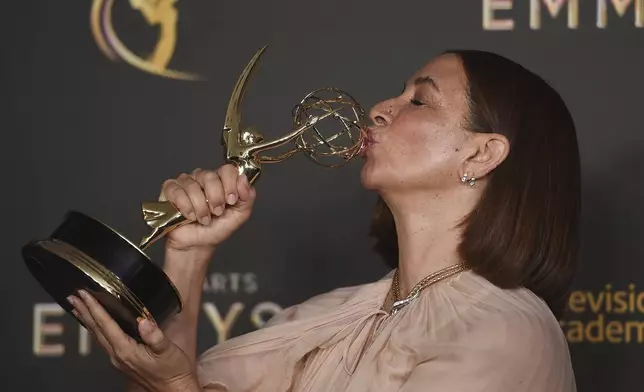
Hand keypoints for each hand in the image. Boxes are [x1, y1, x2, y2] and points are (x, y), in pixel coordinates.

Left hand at [68, 290, 199, 391]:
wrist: (173, 390)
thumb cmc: (173, 370)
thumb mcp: (168, 350)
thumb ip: (155, 336)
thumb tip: (143, 320)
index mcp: (126, 350)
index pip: (106, 325)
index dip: (94, 308)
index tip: (85, 294)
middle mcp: (118, 355)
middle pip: (96, 330)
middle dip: (84, 312)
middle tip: (73, 296)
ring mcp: (118, 359)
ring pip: (98, 336)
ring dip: (87, 320)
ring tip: (77, 308)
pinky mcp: (122, 361)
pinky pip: (104, 341)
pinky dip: (96, 329)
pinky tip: (95, 325)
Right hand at [160, 164, 256, 251]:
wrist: (197, 244)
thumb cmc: (216, 228)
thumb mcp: (239, 215)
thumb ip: (247, 198)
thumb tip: (244, 180)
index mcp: (221, 180)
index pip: (227, 169)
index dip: (230, 184)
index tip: (231, 200)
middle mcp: (203, 178)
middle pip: (210, 176)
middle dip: (215, 198)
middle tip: (216, 212)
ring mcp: (186, 182)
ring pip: (193, 186)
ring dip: (200, 207)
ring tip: (203, 219)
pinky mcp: (170, 189)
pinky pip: (177, 192)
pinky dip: (186, 207)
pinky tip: (189, 216)